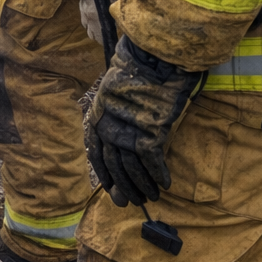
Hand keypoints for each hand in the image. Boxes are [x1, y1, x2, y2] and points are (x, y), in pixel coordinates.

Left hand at [86, 36, 203, 207]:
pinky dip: (159, 175)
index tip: (113, 191)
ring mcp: (127, 130)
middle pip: (115, 165)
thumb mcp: (118, 95)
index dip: (105, 175)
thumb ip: (118, 120)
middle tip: (134, 202)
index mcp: (96, 116)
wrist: (155, 58)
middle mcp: (108, 126)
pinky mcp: (148, 133)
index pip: (96, 154)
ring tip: (153, 195)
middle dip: (126, 186)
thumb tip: (122, 145)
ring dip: (144, 185)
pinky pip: (152, 161)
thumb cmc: (139, 73)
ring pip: (133, 167)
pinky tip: (165, 183)